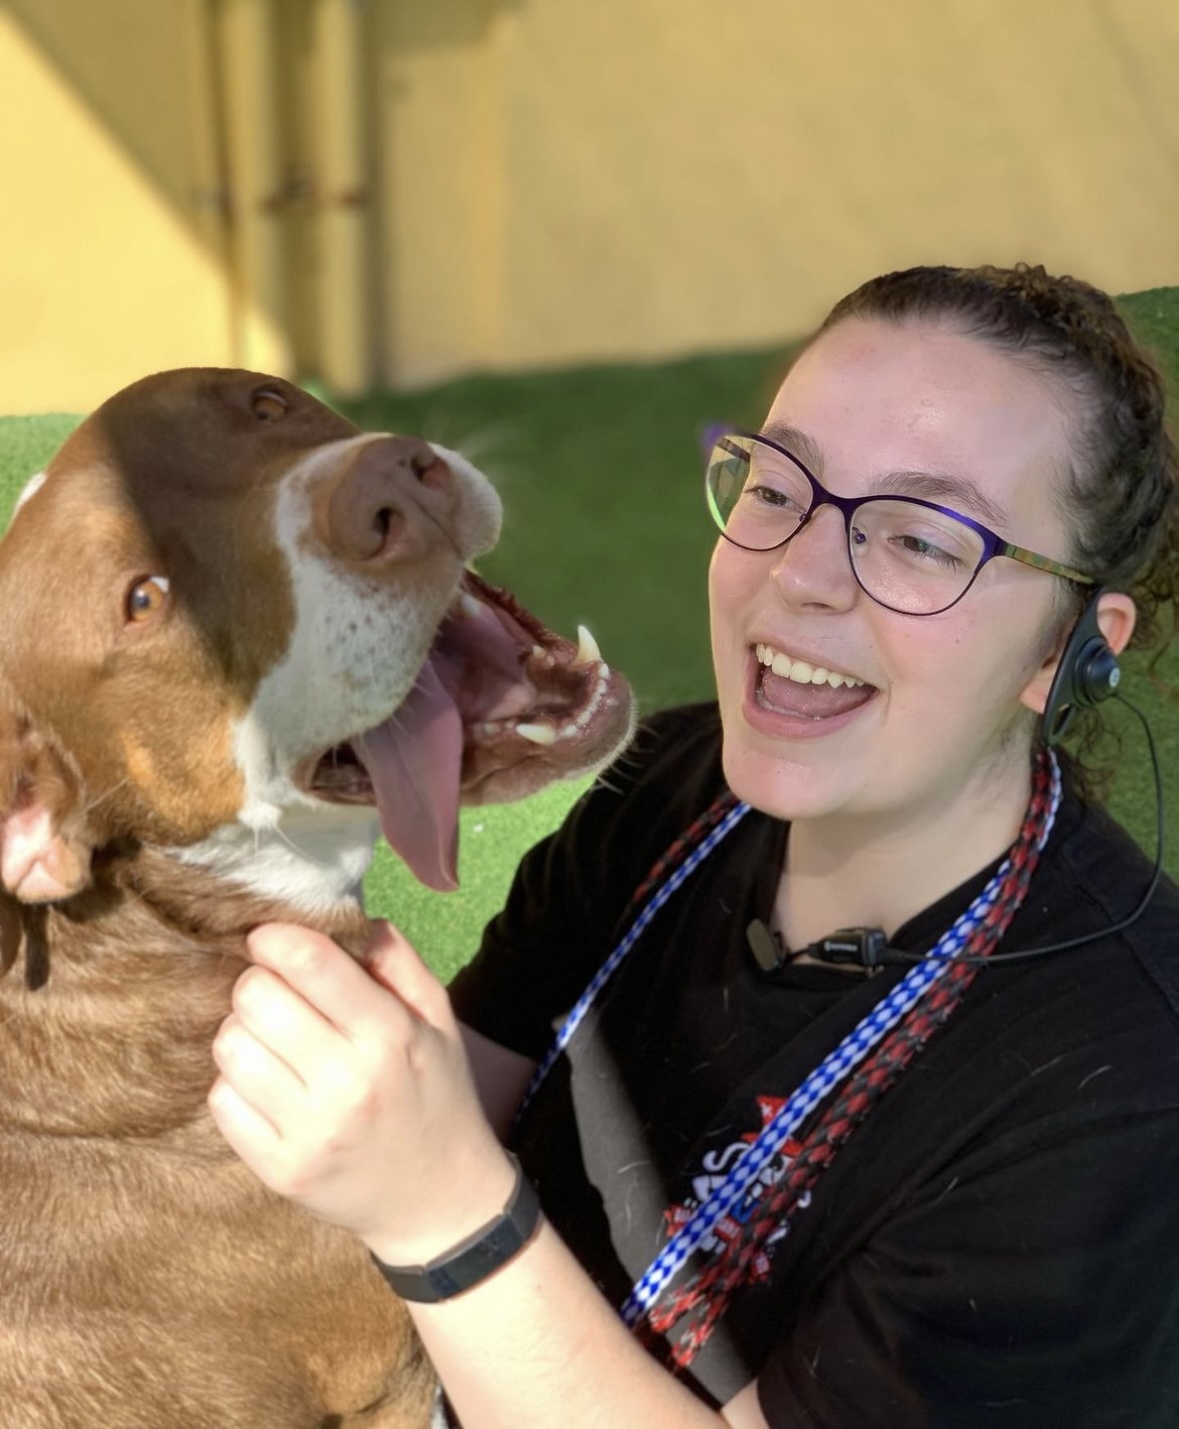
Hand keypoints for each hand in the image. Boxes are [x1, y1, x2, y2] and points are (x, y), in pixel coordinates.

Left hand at [208, 920, 516, 1264]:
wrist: (438, 1199)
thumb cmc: (435, 1093)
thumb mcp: (437, 1018)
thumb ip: (395, 959)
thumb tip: (341, 915)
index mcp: (389, 1035)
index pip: (309, 963)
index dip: (274, 938)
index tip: (267, 938)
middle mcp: (347, 1083)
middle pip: (255, 999)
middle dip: (258, 985)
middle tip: (278, 998)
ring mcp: (309, 1132)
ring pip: (230, 1048)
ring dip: (244, 1034)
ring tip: (274, 1044)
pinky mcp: (280, 1171)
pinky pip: (221, 1102)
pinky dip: (236, 1085)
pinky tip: (269, 1088)